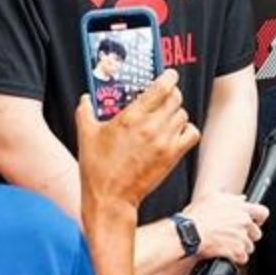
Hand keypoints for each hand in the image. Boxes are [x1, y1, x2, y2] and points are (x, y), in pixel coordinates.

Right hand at [76, 70, 200, 212]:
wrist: (110, 199)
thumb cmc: (97, 169)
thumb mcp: (86, 135)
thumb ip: (85, 111)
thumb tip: (84, 99)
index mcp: (131, 116)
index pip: (161, 87)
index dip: (169, 77)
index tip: (169, 75)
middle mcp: (151, 126)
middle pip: (175, 98)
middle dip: (171, 93)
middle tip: (165, 96)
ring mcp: (164, 142)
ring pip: (183, 115)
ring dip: (177, 112)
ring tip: (167, 116)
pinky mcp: (172, 156)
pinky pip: (191, 134)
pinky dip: (187, 130)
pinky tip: (177, 132)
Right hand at [181, 191, 267, 264]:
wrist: (189, 232)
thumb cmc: (197, 215)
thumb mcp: (212, 197)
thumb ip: (230, 198)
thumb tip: (241, 199)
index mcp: (240, 207)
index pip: (262, 212)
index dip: (259, 219)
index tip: (255, 222)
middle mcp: (243, 221)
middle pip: (257, 233)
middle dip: (248, 236)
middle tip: (236, 236)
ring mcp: (241, 237)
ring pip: (249, 246)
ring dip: (241, 247)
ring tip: (228, 245)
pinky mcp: (236, 251)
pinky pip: (243, 258)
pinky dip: (236, 258)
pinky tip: (227, 254)